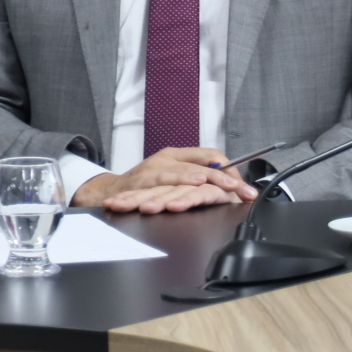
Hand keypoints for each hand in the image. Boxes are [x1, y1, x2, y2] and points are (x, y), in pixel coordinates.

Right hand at [72, 146, 257, 212]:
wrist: (110, 191)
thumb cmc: (143, 185)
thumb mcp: (170, 174)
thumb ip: (193, 175)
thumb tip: (226, 183)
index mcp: (177, 155)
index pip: (211, 155)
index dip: (229, 170)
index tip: (242, 188)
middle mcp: (167, 160)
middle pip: (199, 164)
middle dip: (220, 178)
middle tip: (237, 189)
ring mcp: (152, 171)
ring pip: (176, 173)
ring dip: (191, 178)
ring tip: (203, 182)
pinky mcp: (139, 185)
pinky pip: (155, 189)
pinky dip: (165, 191)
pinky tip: (173, 196)